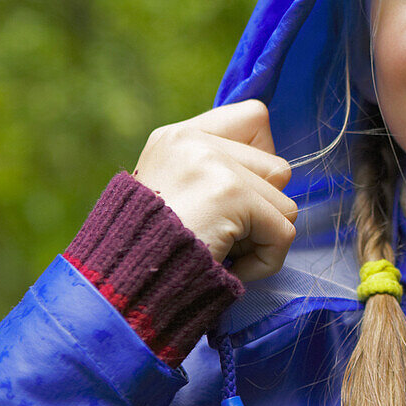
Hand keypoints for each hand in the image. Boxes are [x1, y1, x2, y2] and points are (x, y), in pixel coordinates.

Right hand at [133, 100, 296, 281]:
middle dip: (261, 210)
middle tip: (220, 234)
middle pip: (278, 168)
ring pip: (284, 203)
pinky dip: (265, 262)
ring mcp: (213, 165)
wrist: (121, 287)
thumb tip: (275, 176)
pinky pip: (284, 232)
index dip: (260, 161)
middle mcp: (194, 142)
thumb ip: (215, 173)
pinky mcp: (231, 194)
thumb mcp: (172, 196)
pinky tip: (229, 267)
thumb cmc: (151, 254)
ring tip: (220, 251)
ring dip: (261, 240)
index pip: (255, 118)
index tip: (238, 196)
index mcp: (177, 137)